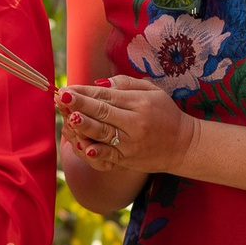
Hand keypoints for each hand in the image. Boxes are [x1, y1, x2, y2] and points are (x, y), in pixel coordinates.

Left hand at [57, 75, 197, 175]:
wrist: (184, 145)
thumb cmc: (165, 113)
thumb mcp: (152, 90)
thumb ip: (125, 84)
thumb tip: (97, 83)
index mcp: (138, 103)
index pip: (106, 95)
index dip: (85, 92)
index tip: (67, 87)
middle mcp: (134, 123)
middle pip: (102, 112)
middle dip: (80, 104)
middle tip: (61, 97)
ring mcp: (130, 144)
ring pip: (103, 134)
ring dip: (83, 126)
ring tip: (69, 117)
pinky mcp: (127, 160)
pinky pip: (108, 157)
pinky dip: (96, 153)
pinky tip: (83, 146)